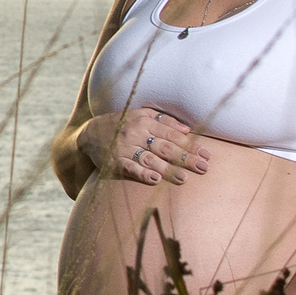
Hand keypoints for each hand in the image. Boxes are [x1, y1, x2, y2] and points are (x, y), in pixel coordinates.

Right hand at [78, 109, 209, 186]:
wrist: (89, 133)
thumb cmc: (122, 123)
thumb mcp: (141, 115)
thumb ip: (164, 120)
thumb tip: (188, 130)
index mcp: (145, 121)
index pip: (172, 134)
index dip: (190, 144)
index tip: (206, 154)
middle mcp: (136, 134)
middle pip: (165, 147)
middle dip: (185, 158)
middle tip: (203, 167)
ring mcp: (124, 148)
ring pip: (150, 159)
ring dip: (168, 169)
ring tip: (184, 178)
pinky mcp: (113, 161)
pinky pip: (130, 168)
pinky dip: (142, 174)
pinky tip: (155, 180)